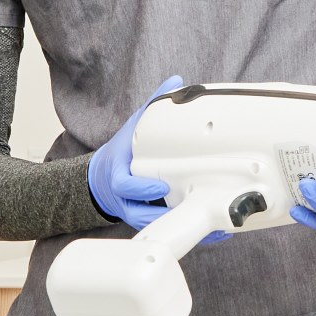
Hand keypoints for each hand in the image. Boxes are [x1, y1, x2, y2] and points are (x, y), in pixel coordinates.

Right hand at [88, 76, 230, 244]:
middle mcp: (126, 201)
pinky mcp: (150, 223)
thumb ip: (152, 108)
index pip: (125, 187)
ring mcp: (137, 214)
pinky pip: (168, 231)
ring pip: (159, 227)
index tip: (161, 188)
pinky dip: (190, 233)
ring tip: (214, 227)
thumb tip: (176, 82)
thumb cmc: (121, 155)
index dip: (141, 190)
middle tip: (196, 210)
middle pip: (144, 214)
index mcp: (119, 177)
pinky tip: (214, 233)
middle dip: (170, 215)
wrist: (101, 181)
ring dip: (186, 229)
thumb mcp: (132, 128)